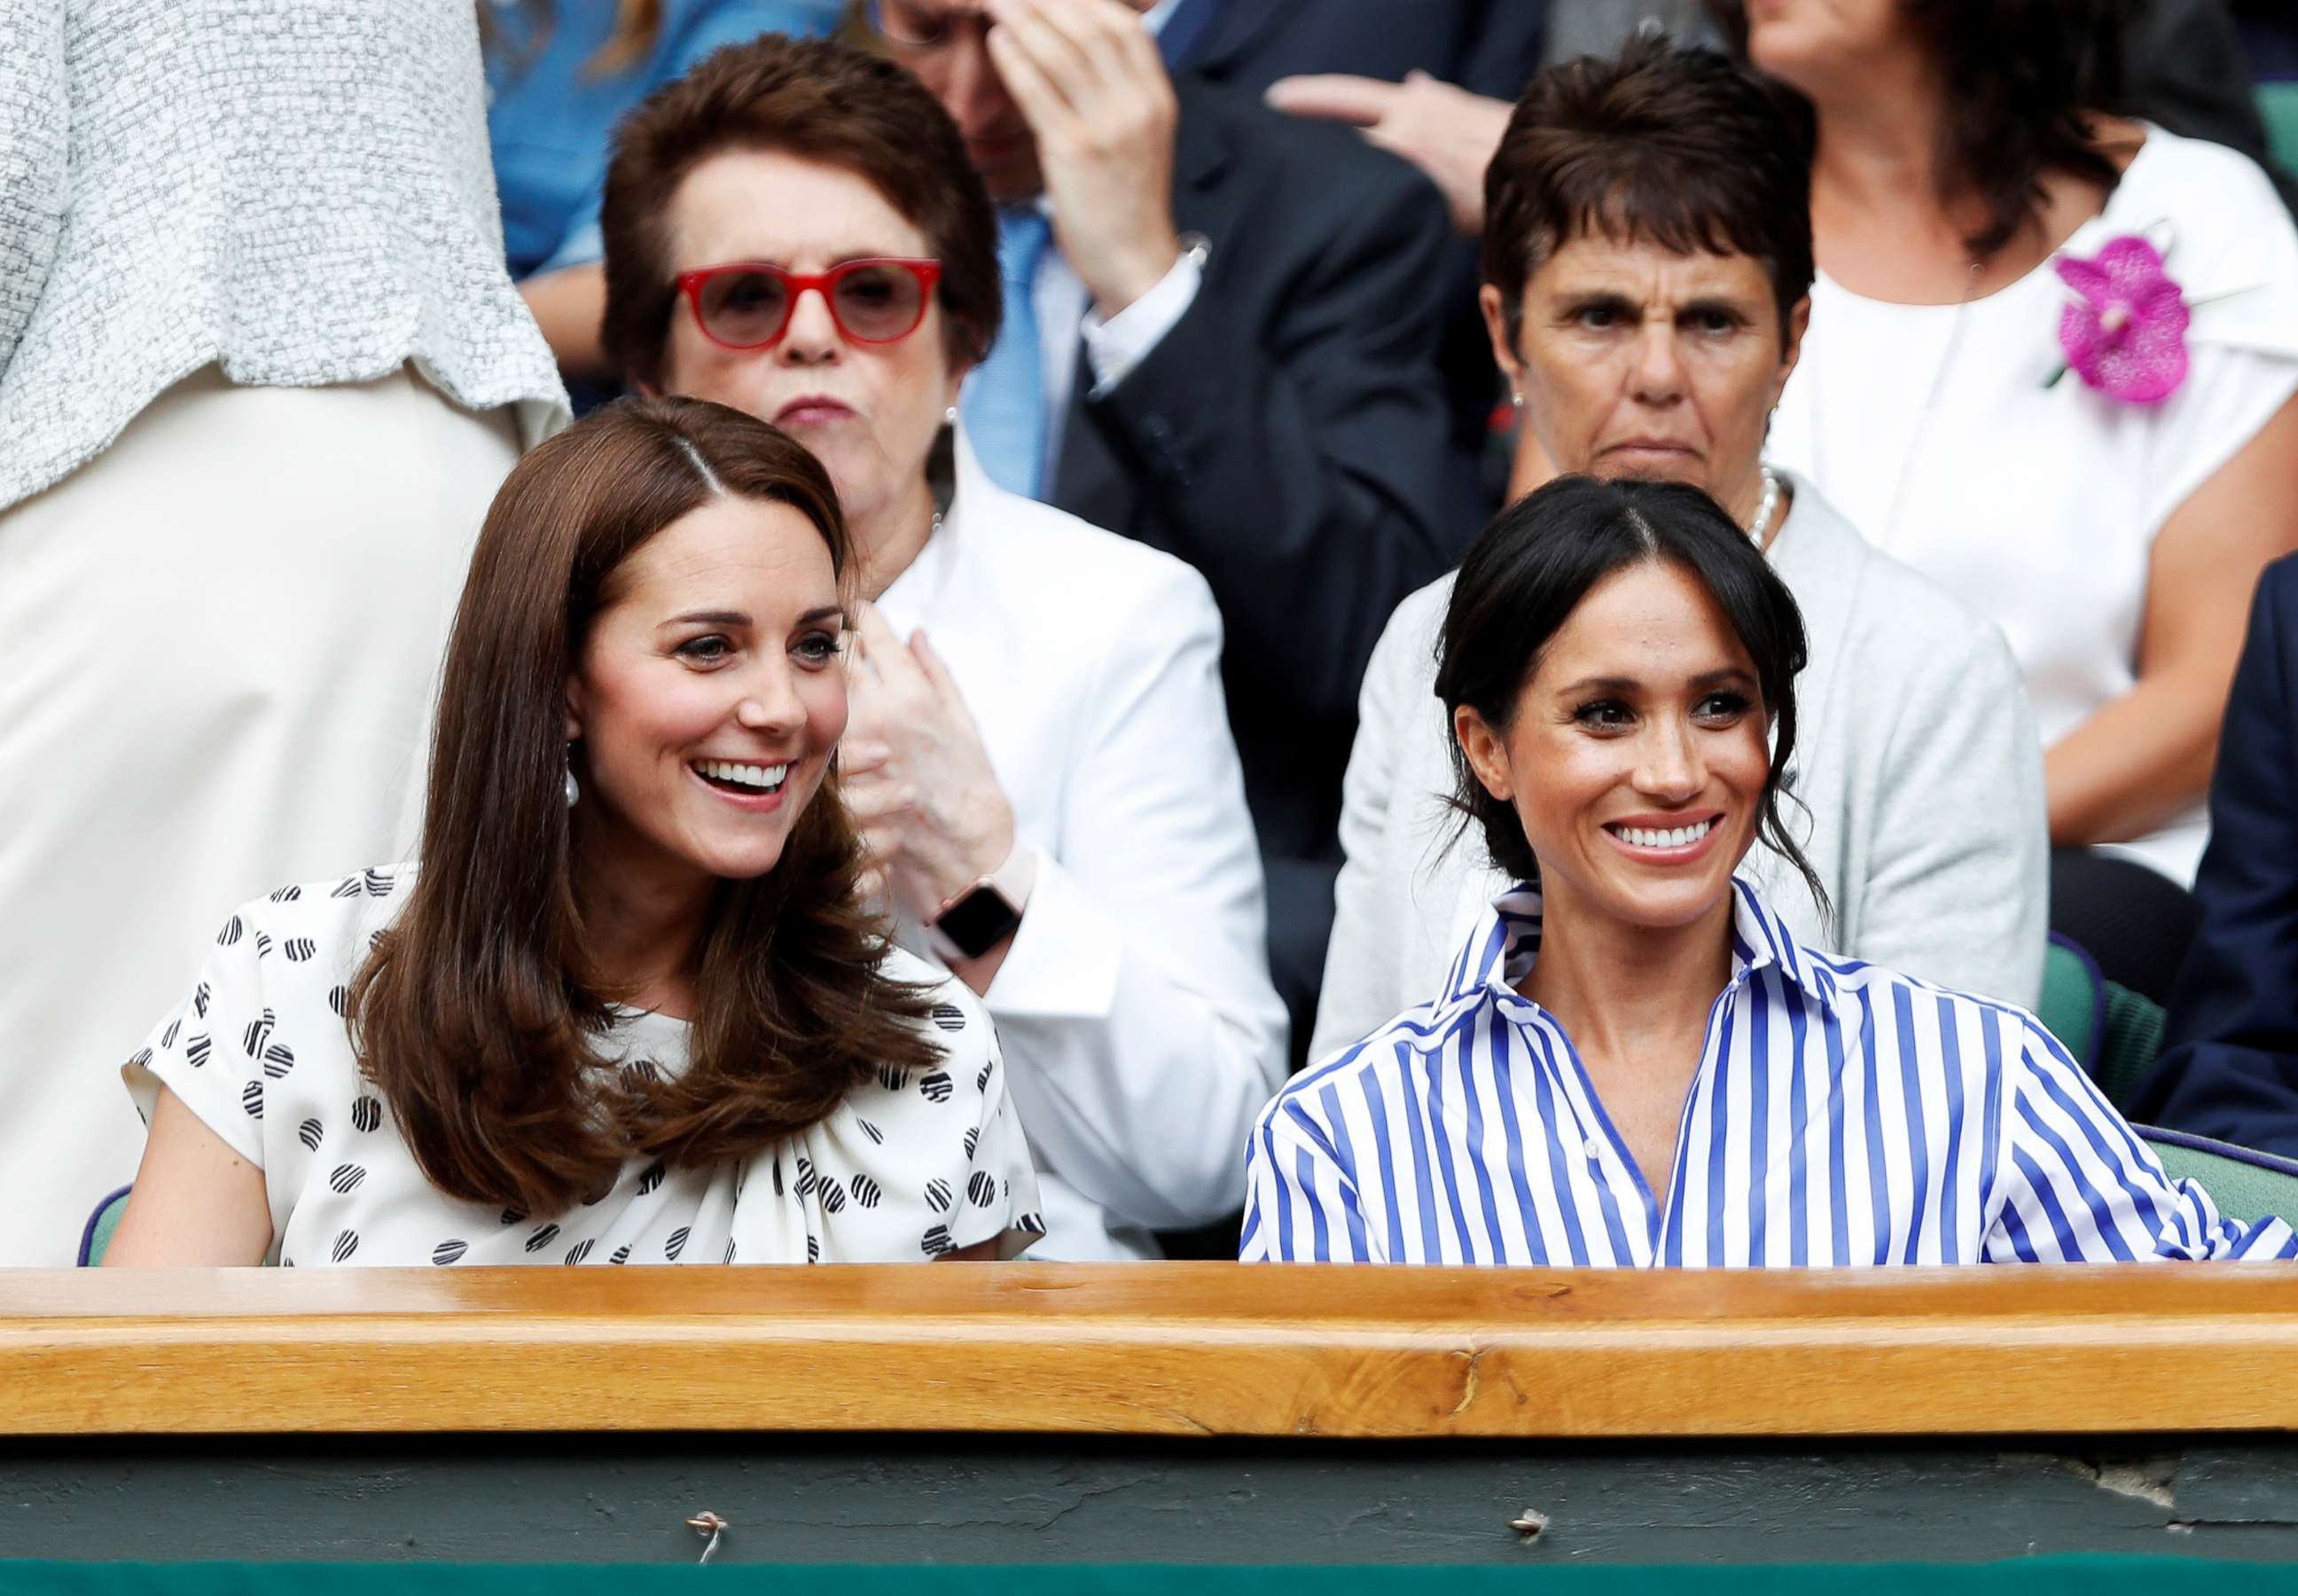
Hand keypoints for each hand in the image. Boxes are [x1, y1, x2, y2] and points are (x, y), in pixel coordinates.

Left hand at [840, 603, 1017, 925]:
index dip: (864, 617)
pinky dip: (818, 722)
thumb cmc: (967, 781)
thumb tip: (914, 634)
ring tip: (822, 681)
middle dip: (836, 646)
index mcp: (912, 696)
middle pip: (837, 659)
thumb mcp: (962, 719)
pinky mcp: (837, 774)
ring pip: (819, 694)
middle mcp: (878, 715)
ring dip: (821, 683)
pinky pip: (817, 735)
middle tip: (835, 642)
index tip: (859, 610)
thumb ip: (935, 672)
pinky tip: (819, 723)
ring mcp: (852, 746)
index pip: (874, 635)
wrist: (959, 843)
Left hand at [985, 0, 1181, 315]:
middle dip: (1047, 2)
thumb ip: (1118, 93)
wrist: (1134, 262)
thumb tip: (1076, 49)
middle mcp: (1138, 106)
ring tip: (996, 4)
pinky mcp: (1076, 152)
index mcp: (1158, 98)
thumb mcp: (1138, 137)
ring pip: (1063, 53)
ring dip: (1025, 20)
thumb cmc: (1127, 202)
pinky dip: (1015, 61)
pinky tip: (997, 42)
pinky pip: (1039, 92)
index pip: (1124, 25)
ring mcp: (1109, 128)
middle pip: (1090, 28)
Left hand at [1264, 71, 1510, 235]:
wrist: (1541, 165)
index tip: (1276, 99)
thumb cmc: (1505, 142)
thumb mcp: (1466, 109)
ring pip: (1354, 172)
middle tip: (1262, 150)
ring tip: (1287, 199)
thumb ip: (1434, 99)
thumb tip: (1413, 81)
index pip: (1348, 95)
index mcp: (1416, 105)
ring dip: (1326, 183)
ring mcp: (1412, 164)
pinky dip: (1354, 217)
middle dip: (1302, 140)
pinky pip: (1377, 210)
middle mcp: (1407, 127)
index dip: (1309, 96)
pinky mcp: (1422, 200)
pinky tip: (1330, 231)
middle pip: (1338, 135)